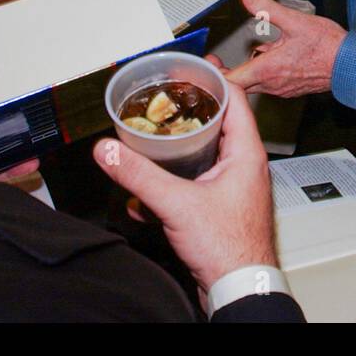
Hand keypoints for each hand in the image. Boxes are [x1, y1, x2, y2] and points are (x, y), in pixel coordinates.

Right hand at [92, 79, 276, 291]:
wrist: (238, 288)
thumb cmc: (230, 248)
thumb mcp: (176, 204)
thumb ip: (139, 175)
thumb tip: (110, 151)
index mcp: (245, 153)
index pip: (234, 99)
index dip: (212, 78)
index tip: (190, 67)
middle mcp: (242, 166)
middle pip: (215, 124)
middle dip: (185, 114)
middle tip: (163, 99)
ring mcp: (230, 187)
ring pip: (200, 156)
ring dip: (173, 152)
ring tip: (147, 141)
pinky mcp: (217, 208)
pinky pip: (191, 185)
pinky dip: (169, 185)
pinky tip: (142, 197)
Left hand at [223, 0, 345, 97]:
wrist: (349, 64)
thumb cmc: (327, 47)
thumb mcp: (295, 21)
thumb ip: (267, 8)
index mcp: (268, 69)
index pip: (230, 81)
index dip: (215, 73)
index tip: (210, 62)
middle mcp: (272, 84)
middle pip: (239, 85)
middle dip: (227, 72)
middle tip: (217, 59)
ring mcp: (281, 89)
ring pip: (254, 84)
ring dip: (246, 72)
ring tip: (244, 55)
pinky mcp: (290, 88)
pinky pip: (268, 84)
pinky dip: (262, 73)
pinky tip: (270, 58)